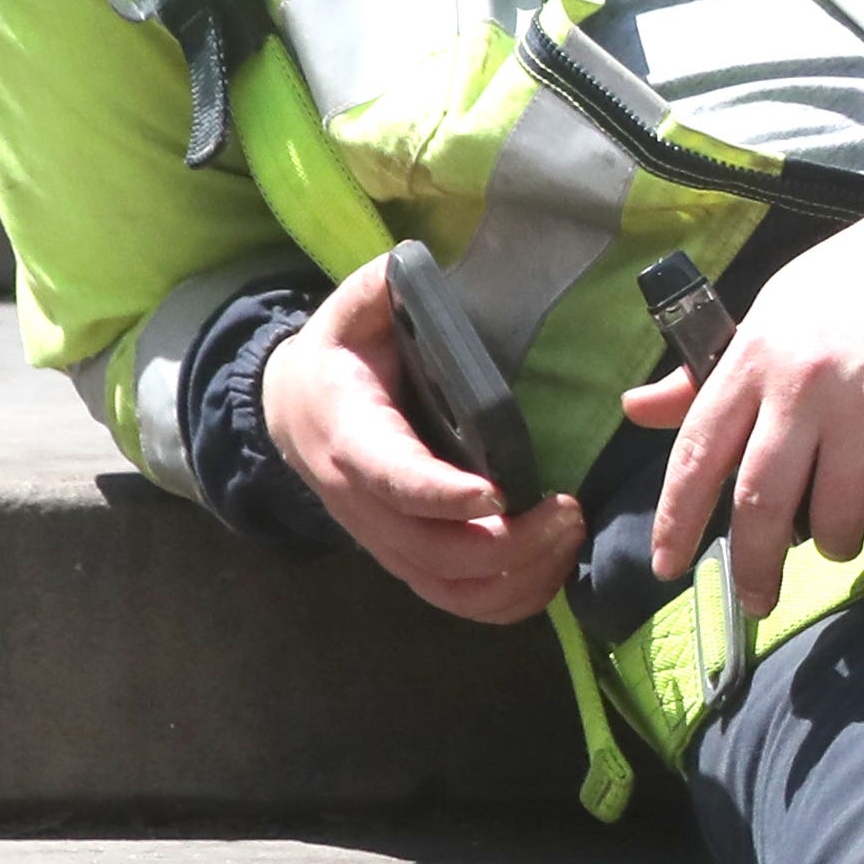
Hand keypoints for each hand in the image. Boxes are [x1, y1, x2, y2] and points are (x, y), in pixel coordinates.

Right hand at [265, 252, 583, 623]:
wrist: (294, 413)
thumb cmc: (341, 358)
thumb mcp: (350, 313)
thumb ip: (377, 289)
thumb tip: (412, 262)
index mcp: (349, 437)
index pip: (393, 479)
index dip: (442, 494)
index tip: (500, 493)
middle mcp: (362, 503)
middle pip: (432, 551)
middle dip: (507, 544)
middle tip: (568, 509)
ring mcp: (384, 540)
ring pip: (448, 589)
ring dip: (516, 577)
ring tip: (568, 533)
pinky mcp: (407, 559)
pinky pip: (456, 601)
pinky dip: (509, 600)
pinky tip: (553, 565)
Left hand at [628, 194, 863, 629]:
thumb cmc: (863, 275)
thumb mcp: (775, 310)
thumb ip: (709, 372)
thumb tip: (637, 409)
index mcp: (755, 357)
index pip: (697, 454)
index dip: (676, 521)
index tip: (667, 567)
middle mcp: (802, 388)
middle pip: (759, 504)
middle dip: (752, 566)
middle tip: (755, 599)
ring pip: (833, 516)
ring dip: (834, 538)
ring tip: (841, 531)